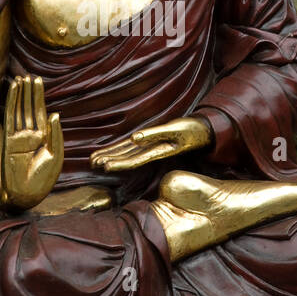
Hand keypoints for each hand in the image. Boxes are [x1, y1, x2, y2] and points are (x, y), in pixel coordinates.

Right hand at [2, 75, 63, 209]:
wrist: (27, 195)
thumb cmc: (43, 179)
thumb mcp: (56, 156)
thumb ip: (56, 135)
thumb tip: (54, 113)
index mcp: (43, 138)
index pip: (40, 112)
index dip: (39, 96)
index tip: (37, 80)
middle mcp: (30, 135)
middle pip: (29, 109)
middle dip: (30, 93)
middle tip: (30, 75)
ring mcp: (18, 137)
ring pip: (20, 110)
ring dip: (21, 95)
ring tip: (21, 78)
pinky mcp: (9, 141)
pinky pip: (10, 117)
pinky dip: (12, 103)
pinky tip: (13, 91)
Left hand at [91, 116, 212, 171]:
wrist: (204, 132)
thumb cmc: (191, 129)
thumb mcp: (175, 129)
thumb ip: (154, 134)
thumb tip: (134, 137)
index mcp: (156, 151)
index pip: (133, 159)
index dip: (118, 162)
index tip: (104, 166)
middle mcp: (151, 151)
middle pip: (127, 158)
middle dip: (110, 160)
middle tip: (93, 163)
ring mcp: (151, 147)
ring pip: (128, 153)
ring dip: (112, 156)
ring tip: (95, 160)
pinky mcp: (152, 141)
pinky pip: (133, 147)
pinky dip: (120, 149)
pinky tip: (110, 152)